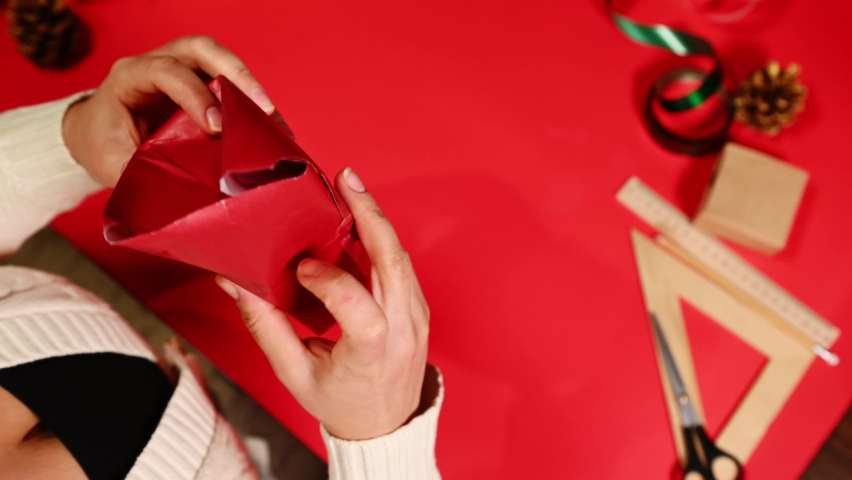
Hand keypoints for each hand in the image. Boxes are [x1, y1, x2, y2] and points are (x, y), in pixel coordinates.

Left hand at [62, 35, 275, 185]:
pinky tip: (270, 126)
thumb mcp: (112, 165)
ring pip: (219, 61)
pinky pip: (229, 82)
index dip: (194, 95)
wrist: (95, 135)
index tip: (215, 128)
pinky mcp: (200, 85)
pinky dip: (250, 102)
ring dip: (250, 86)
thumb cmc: (102, 146)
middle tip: (262, 106)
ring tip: (274, 120)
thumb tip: (183, 195)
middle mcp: (157, 64)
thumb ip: (144, 173)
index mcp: (129, 77)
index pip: (167, 72)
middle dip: (235, 73)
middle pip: (200, 50)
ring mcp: (181, 71)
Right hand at [216, 168, 430, 440]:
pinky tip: (361, 219)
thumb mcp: (295, 375)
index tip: (302, 268)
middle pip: (394, 265)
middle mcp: (403, 333)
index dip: (332, 283)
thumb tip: (236, 283)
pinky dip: (381, 239)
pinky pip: (402, 266)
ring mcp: (417, 318)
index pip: (363, 313)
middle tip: (346, 181)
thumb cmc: (340, 402)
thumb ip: (266, 328)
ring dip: (376, 220)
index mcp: (372, 356)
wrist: (384, 424)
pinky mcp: (418, 308)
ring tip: (351, 189)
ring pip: (401, 258)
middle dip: (369, 216)